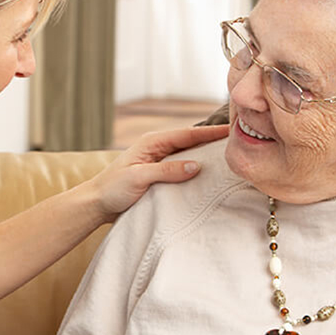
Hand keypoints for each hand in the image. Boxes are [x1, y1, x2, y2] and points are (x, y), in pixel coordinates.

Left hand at [85, 124, 229, 221]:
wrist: (95, 204)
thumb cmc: (112, 189)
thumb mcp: (138, 178)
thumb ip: (166, 171)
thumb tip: (196, 166)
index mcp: (152, 143)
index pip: (187, 134)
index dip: (211, 132)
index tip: (233, 130)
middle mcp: (157, 149)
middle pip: (191, 142)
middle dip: (213, 140)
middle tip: (239, 140)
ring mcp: (159, 162)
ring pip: (189, 155)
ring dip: (206, 155)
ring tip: (231, 157)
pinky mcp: (159, 176)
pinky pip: (183, 169)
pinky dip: (197, 170)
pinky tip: (210, 176)